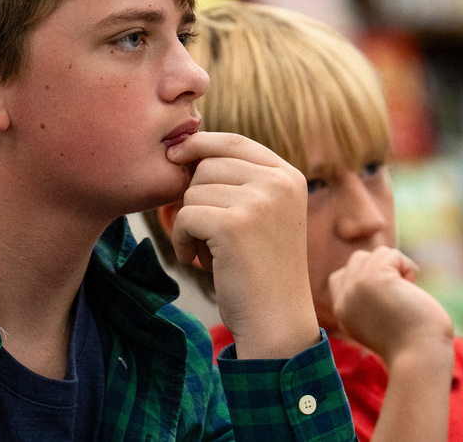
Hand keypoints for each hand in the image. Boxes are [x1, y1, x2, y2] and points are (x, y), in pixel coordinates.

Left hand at [167, 131, 317, 358]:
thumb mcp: (262, 214)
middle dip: (196, 197)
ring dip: (190, 224)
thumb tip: (184, 148)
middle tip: (209, 234)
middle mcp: (278, 182)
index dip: (200, 143)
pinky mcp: (234, 224)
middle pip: (208, 164)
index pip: (234, 141)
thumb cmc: (261, 270)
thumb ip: (239, 180)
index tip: (175, 156)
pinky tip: (200, 262)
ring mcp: (259, 201)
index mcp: (288, 175)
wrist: (276, 321)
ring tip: (212, 252)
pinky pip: (185, 216)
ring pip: (193, 191)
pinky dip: (183, 241)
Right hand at [328, 247, 453, 367]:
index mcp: (342, 312)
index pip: (340, 276)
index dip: (366, 278)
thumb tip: (381, 261)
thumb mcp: (378, 320)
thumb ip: (368, 297)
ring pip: (376, 254)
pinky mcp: (373, 278)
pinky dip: (409, 268)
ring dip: (398, 268)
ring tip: (405, 294)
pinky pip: (392, 254)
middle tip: (398, 298)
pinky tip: (412, 291)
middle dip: (383, 270)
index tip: (386, 301)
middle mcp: (344, 299)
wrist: (421, 357)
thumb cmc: (413, 342)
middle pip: (358, 260)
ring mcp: (356, 287)